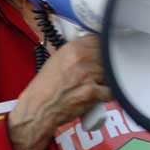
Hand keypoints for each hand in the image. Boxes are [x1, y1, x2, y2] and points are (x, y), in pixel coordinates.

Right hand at [9, 35, 110, 149]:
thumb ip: (74, 54)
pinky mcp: (92, 93)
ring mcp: (88, 76)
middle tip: (99, 73)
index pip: (97, 40)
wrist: (38, 108)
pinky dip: (108, 95)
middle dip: (105, 65)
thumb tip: (89, 51)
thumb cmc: (44, 88)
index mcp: (71, 49)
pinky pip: (111, 92)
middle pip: (106, 57)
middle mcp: (81, 59)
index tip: (101, 53)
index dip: (101, 48)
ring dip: (108, 80)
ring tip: (97, 85)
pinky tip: (100, 96)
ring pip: (111, 74)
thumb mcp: (56, 61)